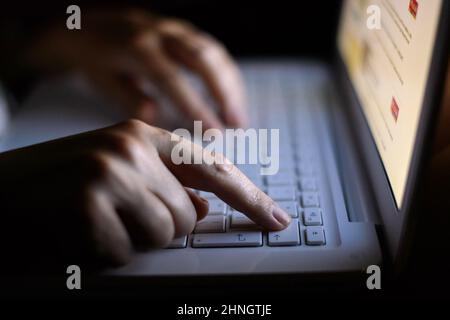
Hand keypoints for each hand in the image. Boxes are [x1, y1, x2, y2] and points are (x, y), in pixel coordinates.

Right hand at [0, 119, 289, 267]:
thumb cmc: (54, 185)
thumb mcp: (113, 170)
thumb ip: (163, 184)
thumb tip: (202, 208)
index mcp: (139, 134)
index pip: (212, 168)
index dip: (249, 197)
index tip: (276, 218)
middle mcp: (129, 147)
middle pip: (188, 214)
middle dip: (160, 225)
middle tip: (115, 214)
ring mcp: (109, 174)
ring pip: (165, 234)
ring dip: (132, 238)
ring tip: (94, 221)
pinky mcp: (89, 206)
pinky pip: (127, 252)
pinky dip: (105, 253)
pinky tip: (77, 234)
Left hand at [29, 9, 246, 128]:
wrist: (93, 24)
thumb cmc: (97, 58)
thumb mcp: (102, 80)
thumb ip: (128, 97)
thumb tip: (154, 116)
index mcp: (137, 48)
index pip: (172, 79)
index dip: (196, 106)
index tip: (214, 132)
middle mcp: (161, 34)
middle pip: (202, 59)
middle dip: (224, 94)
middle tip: (237, 125)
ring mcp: (176, 30)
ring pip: (214, 53)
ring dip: (231, 86)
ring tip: (239, 118)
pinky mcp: (185, 32)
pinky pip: (214, 51)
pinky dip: (227, 76)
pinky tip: (233, 99)